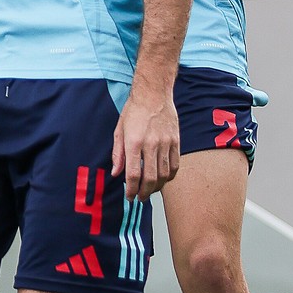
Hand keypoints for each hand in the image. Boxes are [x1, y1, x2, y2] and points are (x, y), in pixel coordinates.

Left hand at [111, 85, 180, 201]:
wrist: (154, 94)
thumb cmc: (134, 111)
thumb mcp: (119, 130)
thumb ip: (117, 154)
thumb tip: (116, 173)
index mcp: (134, 142)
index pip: (133, 174)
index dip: (131, 190)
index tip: (129, 197)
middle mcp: (151, 144)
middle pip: (150, 178)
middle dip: (144, 193)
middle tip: (140, 198)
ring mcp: (166, 143)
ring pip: (164, 174)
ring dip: (157, 187)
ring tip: (150, 190)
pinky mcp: (176, 141)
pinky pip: (175, 165)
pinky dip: (169, 176)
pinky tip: (162, 179)